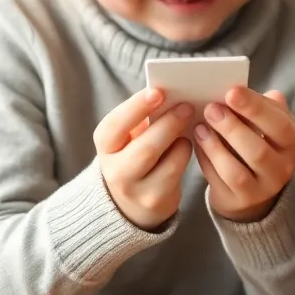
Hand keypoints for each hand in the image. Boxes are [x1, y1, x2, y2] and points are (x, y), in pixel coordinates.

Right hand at [94, 88, 192, 230]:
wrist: (127, 203)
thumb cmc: (132, 156)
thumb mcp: (128, 138)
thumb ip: (142, 118)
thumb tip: (171, 94)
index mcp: (106, 145)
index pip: (115, 125)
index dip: (136, 108)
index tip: (157, 92)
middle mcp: (115, 171)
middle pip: (146, 147)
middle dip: (169, 124)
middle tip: (187, 106)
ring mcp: (136, 190)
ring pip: (168, 162)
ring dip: (182, 141)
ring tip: (188, 126)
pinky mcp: (157, 201)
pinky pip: (178, 172)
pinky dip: (186, 154)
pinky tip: (187, 144)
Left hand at [193, 86, 294, 222]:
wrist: (255, 184)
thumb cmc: (258, 140)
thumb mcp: (267, 122)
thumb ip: (260, 105)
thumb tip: (241, 89)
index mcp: (292, 142)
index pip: (278, 125)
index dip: (255, 108)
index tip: (231, 91)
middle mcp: (283, 169)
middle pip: (257, 151)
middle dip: (231, 127)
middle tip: (210, 108)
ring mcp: (262, 189)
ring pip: (236, 171)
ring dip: (215, 146)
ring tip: (200, 126)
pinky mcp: (239, 201)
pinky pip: (219, 181)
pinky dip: (207, 160)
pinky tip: (198, 142)